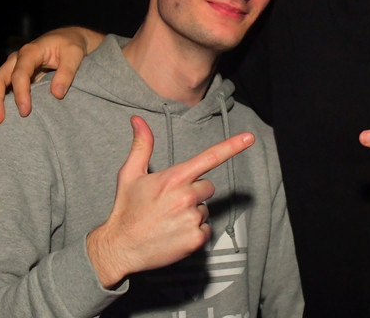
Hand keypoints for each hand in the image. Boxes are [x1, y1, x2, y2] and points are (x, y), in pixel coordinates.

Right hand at [0, 27, 102, 130]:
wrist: (68, 39)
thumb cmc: (71, 46)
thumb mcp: (75, 54)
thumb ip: (67, 72)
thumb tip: (57, 94)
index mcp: (30, 52)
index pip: (20, 73)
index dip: (20, 93)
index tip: (25, 112)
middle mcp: (16, 59)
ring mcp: (12, 68)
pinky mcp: (13, 77)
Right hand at [88, 116, 254, 287]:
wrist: (119, 247)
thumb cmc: (126, 210)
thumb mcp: (130, 174)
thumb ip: (142, 145)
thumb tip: (138, 120)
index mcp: (174, 178)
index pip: (210, 157)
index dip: (232, 146)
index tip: (249, 137)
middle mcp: (186, 196)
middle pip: (208, 186)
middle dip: (194, 191)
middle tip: (171, 202)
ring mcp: (192, 218)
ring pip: (206, 208)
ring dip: (192, 212)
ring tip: (169, 219)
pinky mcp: (196, 239)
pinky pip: (206, 229)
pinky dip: (194, 231)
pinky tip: (175, 233)